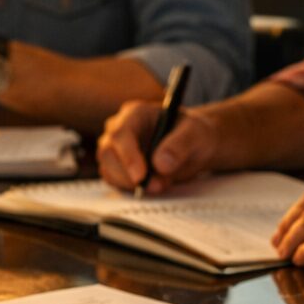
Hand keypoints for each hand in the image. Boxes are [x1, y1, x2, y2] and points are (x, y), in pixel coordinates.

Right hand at [98, 99, 221, 193]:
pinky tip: (152, 186)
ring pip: (108, 169)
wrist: (194, 146)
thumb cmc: (194, 133)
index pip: (121, 134)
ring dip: (129, 184)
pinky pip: (114, 181)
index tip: (141, 176)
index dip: (128, 156)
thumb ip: (180, 144)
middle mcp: (119, 129)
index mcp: (135, 113)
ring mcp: (116, 149)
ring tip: (160, 186)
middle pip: (107, 153)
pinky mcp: (117, 167)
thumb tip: (160, 164)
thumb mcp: (195, 133)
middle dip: (127, 175)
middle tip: (154, 187)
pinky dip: (130, 189)